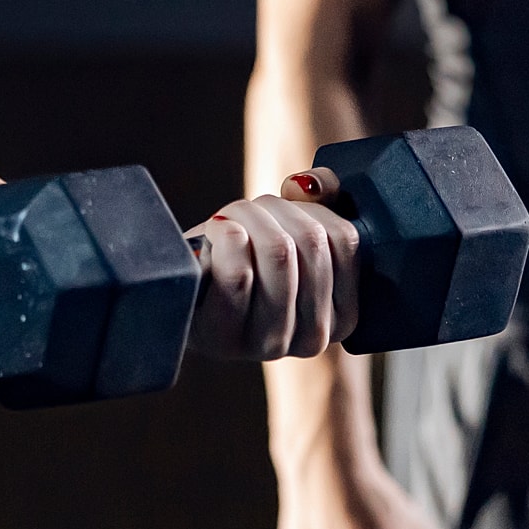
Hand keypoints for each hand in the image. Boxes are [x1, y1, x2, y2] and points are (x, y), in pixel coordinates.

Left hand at [185, 169, 359, 359]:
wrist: (184, 293)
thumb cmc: (242, 256)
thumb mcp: (290, 227)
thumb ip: (319, 199)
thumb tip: (309, 185)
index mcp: (344, 315)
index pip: (345, 239)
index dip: (309, 208)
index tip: (282, 215)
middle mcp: (315, 338)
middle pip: (310, 240)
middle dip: (272, 209)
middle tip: (246, 214)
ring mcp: (271, 342)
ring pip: (277, 249)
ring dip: (245, 217)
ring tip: (226, 224)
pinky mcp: (226, 336)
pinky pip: (237, 273)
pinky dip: (222, 235)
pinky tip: (212, 239)